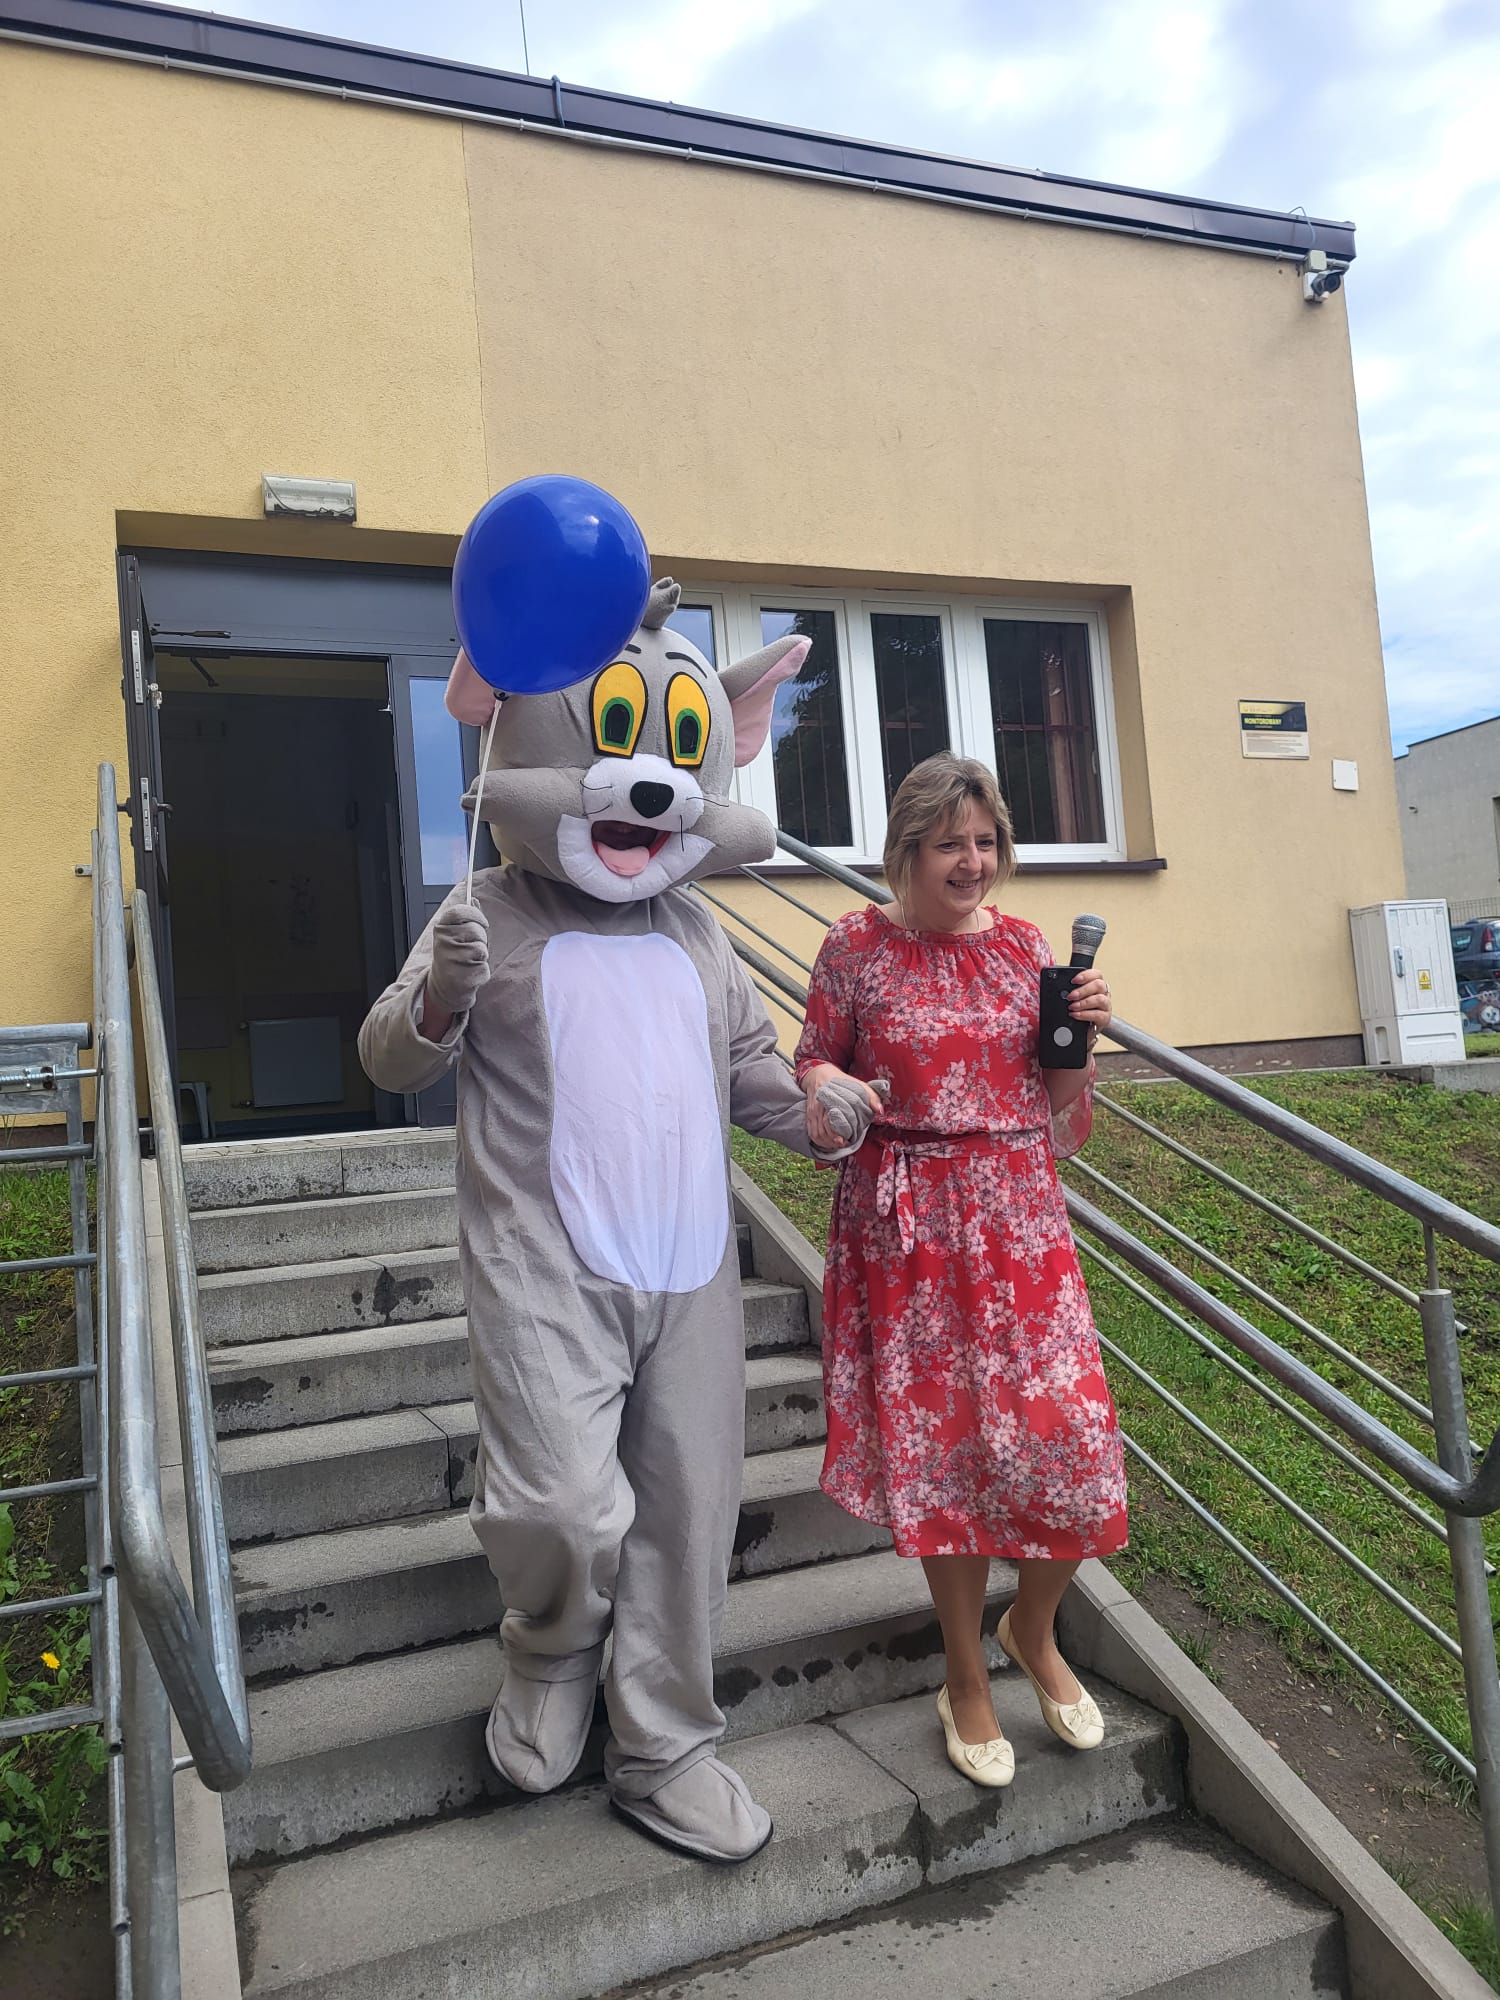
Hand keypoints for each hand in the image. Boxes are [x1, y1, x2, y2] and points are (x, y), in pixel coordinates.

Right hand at [427, 900, 489, 1015]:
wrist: (445, 985)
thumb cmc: (454, 956)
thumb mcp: (455, 933)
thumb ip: (466, 916)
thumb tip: (474, 899)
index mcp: (441, 927)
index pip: (461, 911)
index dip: (476, 915)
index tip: (481, 923)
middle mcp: (443, 941)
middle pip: (476, 930)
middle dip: (480, 939)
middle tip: (470, 947)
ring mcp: (450, 959)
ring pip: (481, 949)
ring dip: (481, 956)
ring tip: (469, 961)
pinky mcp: (460, 976)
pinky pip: (483, 967)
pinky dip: (481, 971)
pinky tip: (470, 972)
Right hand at [803, 1064, 886, 1153]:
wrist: (818, 1075)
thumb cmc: (840, 1081)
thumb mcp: (858, 1084)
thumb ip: (871, 1096)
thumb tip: (879, 1110)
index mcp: (833, 1095)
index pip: (837, 1115)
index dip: (843, 1128)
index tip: (849, 1138)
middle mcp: (821, 1104)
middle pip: (825, 1127)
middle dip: (835, 1139)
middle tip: (846, 1143)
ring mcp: (813, 1111)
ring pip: (818, 1132)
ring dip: (828, 1142)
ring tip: (839, 1145)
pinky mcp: (809, 1116)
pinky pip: (812, 1133)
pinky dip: (820, 1141)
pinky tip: (829, 1144)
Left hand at [1068, 969, 1112, 1046]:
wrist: (1078, 1031)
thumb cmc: (1075, 1011)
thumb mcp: (1071, 999)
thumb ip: (1068, 990)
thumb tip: (1057, 985)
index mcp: (1095, 985)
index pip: (1096, 974)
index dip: (1086, 975)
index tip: (1073, 980)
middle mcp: (1103, 994)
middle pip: (1099, 985)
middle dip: (1083, 990)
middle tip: (1070, 996)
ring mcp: (1105, 1006)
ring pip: (1100, 999)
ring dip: (1084, 1002)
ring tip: (1072, 1007)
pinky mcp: (1104, 1018)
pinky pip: (1098, 1014)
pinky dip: (1085, 1014)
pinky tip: (1075, 1015)